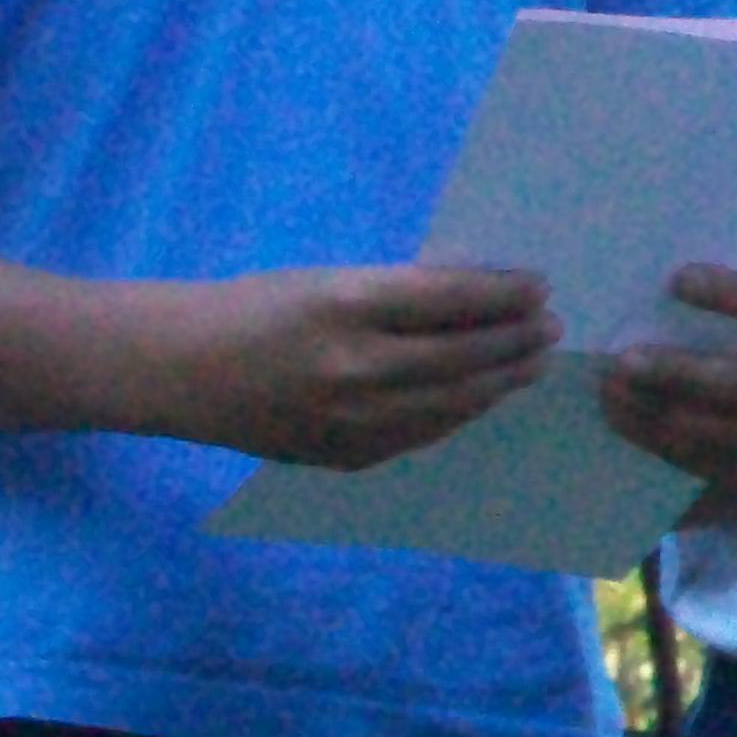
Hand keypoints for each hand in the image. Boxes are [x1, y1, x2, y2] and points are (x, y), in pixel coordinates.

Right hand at [186, 262, 557, 466]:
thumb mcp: (327, 280)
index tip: (539, 286)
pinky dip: (461, 412)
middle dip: (516, 341)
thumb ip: (397, 293)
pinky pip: (424, 434)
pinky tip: (481, 396)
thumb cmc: (258, 308)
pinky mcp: (349, 457)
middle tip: (550, 328)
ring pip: (453, 404)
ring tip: (530, 363)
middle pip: (463, 357)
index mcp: (347, 306)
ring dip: (500, 382)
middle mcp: (356, 368)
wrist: (187, 372)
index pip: (450, 299)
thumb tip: (478, 301)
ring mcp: (355, 421)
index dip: (504, 294)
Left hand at [598, 264, 736, 501]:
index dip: (731, 295)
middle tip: (624, 360)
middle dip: (679, 373)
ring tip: (611, 391)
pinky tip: (627, 421)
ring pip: (717, 435)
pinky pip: (705, 466)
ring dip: (655, 414)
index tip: (677, 280)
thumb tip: (678, 289)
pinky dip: (660, 443)